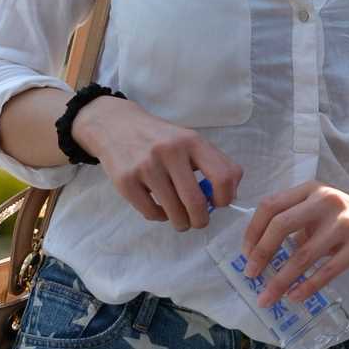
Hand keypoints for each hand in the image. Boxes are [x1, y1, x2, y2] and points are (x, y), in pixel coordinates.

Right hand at [70, 94, 240, 229]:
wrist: (117, 125)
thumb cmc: (161, 139)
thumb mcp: (190, 140)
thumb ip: (215, 163)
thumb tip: (232, 195)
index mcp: (192, 141)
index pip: (223, 176)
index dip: (226, 198)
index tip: (218, 204)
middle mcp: (170, 152)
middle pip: (195, 202)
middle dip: (200, 220)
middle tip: (198, 221)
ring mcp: (146, 166)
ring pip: (173, 212)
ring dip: (181, 223)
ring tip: (181, 220)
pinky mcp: (126, 181)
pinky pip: (151, 213)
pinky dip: (160, 217)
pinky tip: (161, 210)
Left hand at [243, 187, 348, 304]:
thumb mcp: (321, 210)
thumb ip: (295, 223)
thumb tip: (262, 250)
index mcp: (310, 190)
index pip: (271, 206)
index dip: (253, 231)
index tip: (245, 254)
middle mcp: (325, 201)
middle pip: (280, 225)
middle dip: (260, 254)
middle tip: (250, 275)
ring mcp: (343, 224)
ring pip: (302, 255)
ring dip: (280, 280)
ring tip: (266, 297)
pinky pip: (325, 271)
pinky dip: (306, 287)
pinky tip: (294, 298)